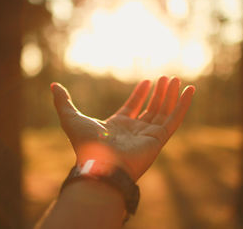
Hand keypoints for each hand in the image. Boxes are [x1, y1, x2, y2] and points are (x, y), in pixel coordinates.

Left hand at [51, 76, 194, 180]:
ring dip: (170, 96)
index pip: (133, 107)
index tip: (148, 81)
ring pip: (163, 112)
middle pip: (151, 109)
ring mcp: (148, 136)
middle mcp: (134, 131)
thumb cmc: (86, 145)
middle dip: (159, 93)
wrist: (100, 165)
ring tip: (176, 79)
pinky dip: (183, 105)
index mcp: (118, 126)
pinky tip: (189, 91)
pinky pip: (174, 119)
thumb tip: (53, 85)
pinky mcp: (159, 139)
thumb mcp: (71, 118)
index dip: (141, 94)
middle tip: (166, 78)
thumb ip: (63, 102)